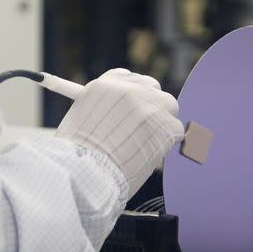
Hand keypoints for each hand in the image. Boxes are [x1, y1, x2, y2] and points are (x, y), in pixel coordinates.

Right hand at [56, 69, 184, 197]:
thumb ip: (102, 111)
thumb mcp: (79, 120)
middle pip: (153, 88)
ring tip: (145, 146)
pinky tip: (152, 154)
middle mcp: (127, 90)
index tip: (135, 107)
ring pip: (168, 108)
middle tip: (146, 127)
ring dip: (161, 125)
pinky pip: (176, 130)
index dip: (134, 95)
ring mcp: (148, 106)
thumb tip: (122, 117)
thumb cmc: (76, 156)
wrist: (83, 173)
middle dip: (151, 106)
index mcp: (104, 86)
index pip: (128, 79)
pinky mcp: (164, 125)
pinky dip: (168, 143)